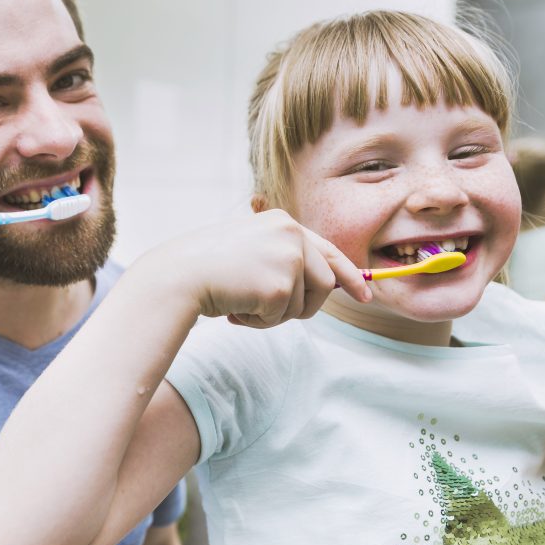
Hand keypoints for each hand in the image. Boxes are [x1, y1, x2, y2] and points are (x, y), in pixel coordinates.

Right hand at [149, 209, 369, 328]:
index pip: (328, 251)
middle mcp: (292, 234)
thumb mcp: (249, 250)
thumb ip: (281, 259)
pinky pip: (284, 318)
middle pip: (325, 283)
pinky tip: (235, 309)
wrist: (179, 276)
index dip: (350, 276)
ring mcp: (289, 258)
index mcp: (283, 223)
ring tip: (243, 305)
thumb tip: (316, 285)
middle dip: (306, 306)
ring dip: (277, 315)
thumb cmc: (206, 267)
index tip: (365, 296)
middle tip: (271, 314)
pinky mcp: (281, 286)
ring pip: (307, 304)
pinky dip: (260, 322)